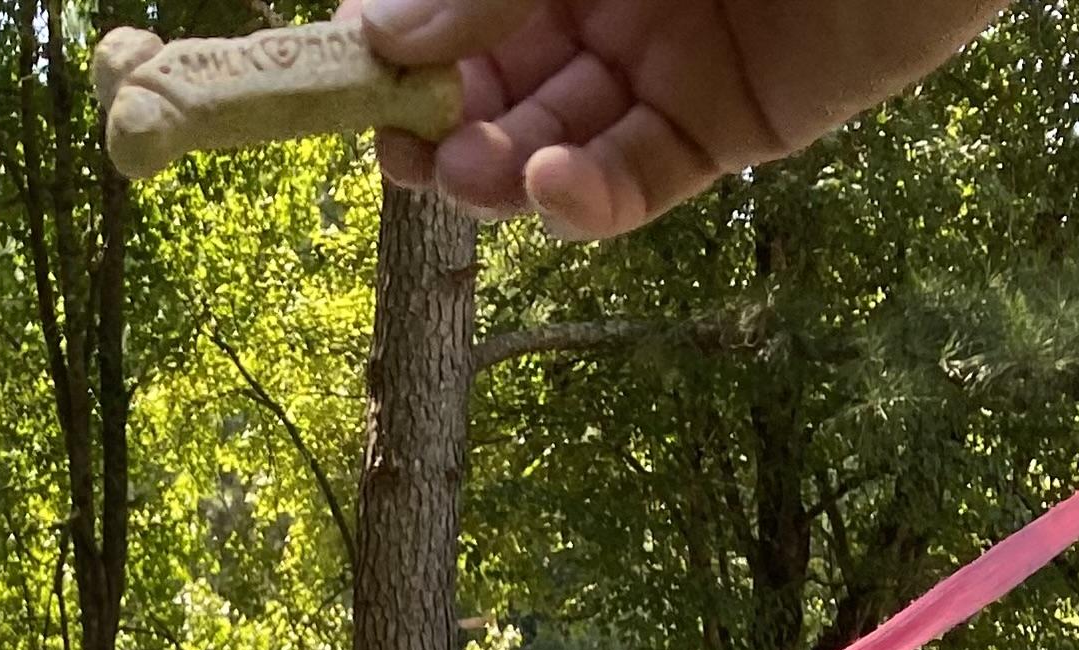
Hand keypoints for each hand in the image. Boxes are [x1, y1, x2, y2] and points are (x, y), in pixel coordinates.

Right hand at [346, 0, 1003, 236]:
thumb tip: (382, 32)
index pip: (455, 1)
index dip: (396, 38)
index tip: (346, 72)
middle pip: (492, 80)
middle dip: (436, 115)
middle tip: (396, 142)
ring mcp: (666, 62)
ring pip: (554, 142)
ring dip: (495, 170)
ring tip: (459, 170)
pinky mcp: (732, 126)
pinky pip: (640, 181)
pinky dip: (588, 201)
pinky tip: (553, 186)